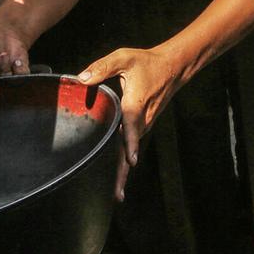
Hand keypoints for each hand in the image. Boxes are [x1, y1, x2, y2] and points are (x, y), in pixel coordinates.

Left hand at [77, 48, 185, 200]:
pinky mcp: (142, 126)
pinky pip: (131, 145)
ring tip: (116, 193)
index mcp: (134, 104)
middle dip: (123, 172)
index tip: (131, 161)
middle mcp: (140, 120)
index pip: (131, 126)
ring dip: (123, 171)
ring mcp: (143, 125)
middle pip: (129, 149)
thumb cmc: (147, 62)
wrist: (172, 67)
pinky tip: (119, 175)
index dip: (130, 143)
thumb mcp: (124, 58)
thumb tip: (81, 79)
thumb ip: (102, 67)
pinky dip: (125, 161)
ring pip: (130, 150)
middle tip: (116, 195)